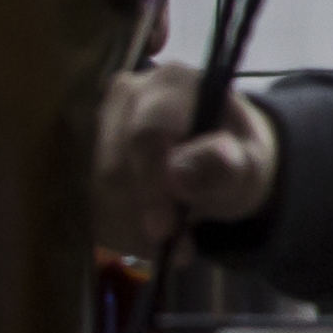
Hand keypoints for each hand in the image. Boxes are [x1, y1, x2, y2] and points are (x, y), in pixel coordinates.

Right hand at [95, 65, 277, 250]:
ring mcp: (99, 121)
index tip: (164, 230)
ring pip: (95, 188)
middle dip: (142, 215)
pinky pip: (87, 200)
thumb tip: (177, 173)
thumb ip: (222, 165)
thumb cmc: (237, 157)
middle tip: (178, 249)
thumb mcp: (248, 164)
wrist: (222, 160)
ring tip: (173, 247)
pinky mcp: (84, 151)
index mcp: (172, 83)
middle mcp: (126, 93)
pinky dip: (117, 229)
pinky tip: (147, 241)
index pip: (146, 135)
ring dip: (130, 228)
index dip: (150, 185)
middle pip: (113, 165)